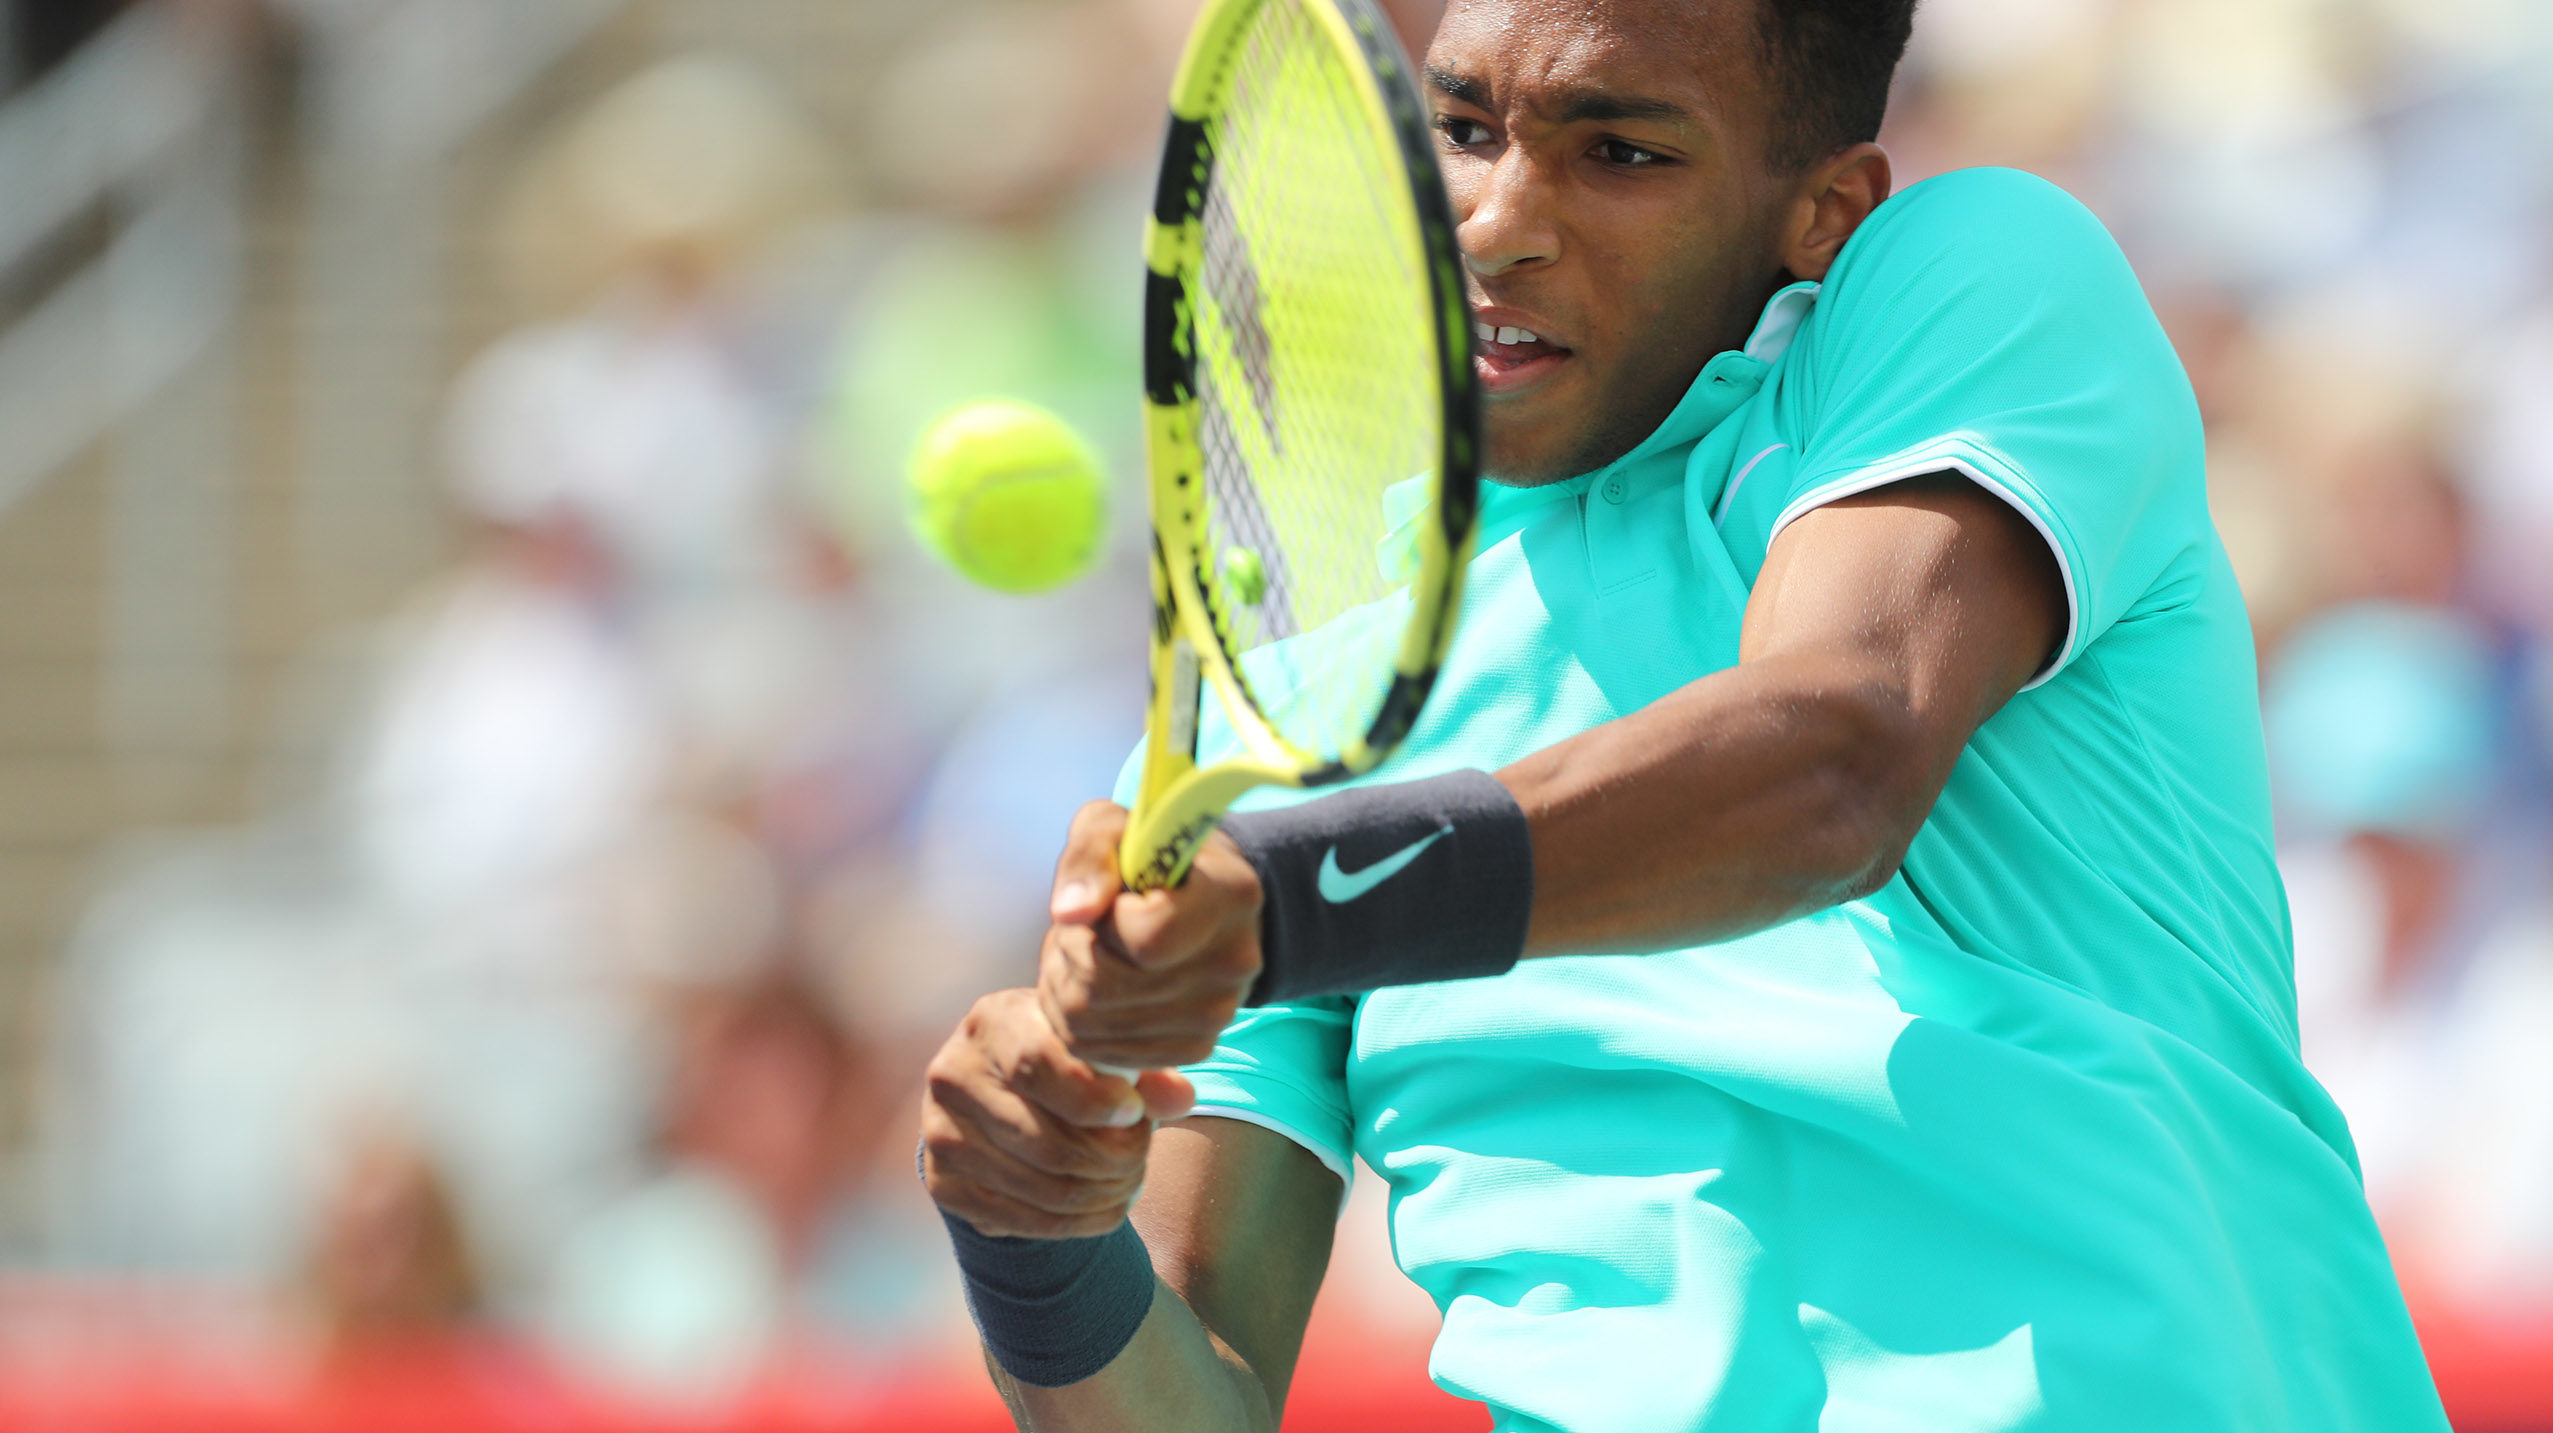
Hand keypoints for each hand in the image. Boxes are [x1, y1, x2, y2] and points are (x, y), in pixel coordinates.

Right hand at [921, 988, 1195, 1238]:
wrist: (1002, 1095)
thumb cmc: (1066, 1062)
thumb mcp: (1100, 1051)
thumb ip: (1144, 1070)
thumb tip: (1181, 1098)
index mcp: (992, 1023)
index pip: (1038, 1065)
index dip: (1095, 1098)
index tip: (1135, 1111)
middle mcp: (954, 1075)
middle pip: (1048, 1142)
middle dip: (1115, 1159)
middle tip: (1143, 1154)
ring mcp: (941, 1134)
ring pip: (1044, 1189)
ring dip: (1105, 1194)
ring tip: (1132, 1178)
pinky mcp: (944, 1185)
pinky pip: (1027, 1221)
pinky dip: (1082, 1222)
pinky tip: (1107, 1204)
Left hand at [1038, 802, 1265, 1070]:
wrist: (1203, 899)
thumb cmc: (1150, 857)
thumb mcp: (1114, 827)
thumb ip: (1089, 856)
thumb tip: (1068, 912)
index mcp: (1230, 894)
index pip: (1146, 939)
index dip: (1106, 924)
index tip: (1112, 903)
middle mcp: (1235, 961)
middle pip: (1107, 988)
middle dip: (1070, 956)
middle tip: (1079, 932)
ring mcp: (1219, 1013)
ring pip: (1094, 1027)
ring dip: (1065, 991)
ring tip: (1082, 957)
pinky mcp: (1197, 1047)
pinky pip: (1106, 1056)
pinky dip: (1083, 1027)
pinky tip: (1094, 991)